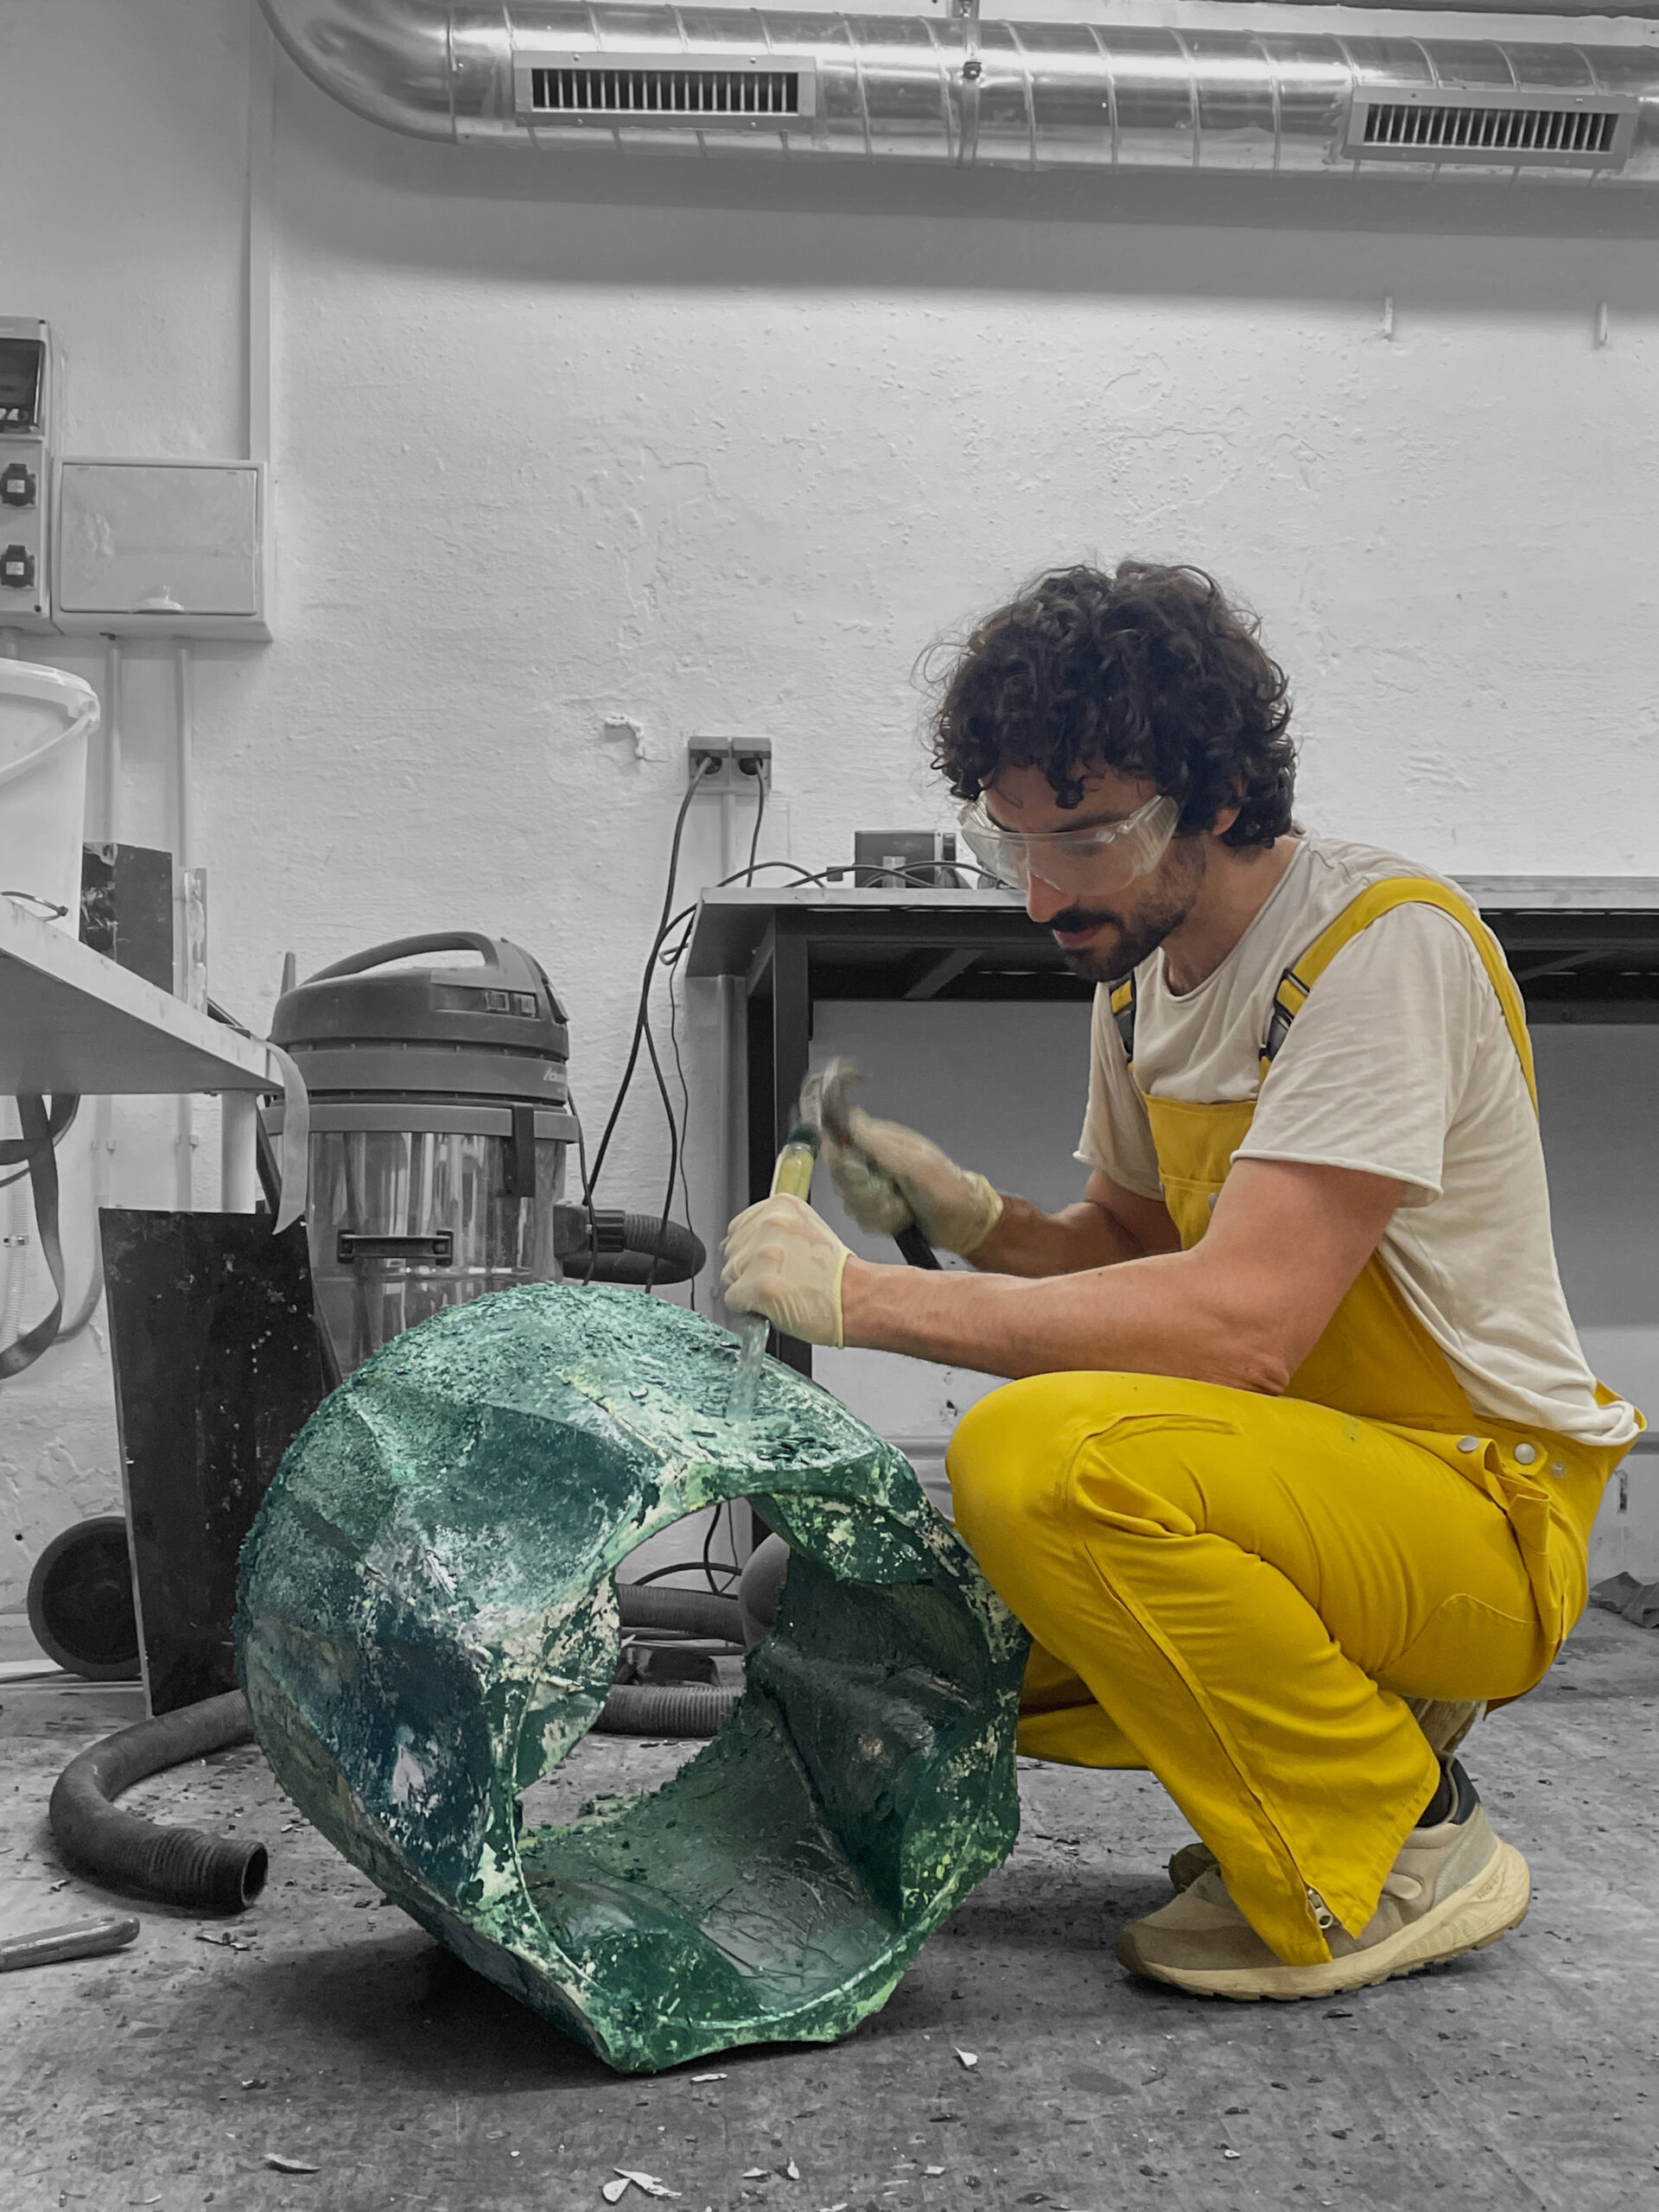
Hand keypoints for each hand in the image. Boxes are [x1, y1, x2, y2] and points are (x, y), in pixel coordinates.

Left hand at [722, 1194, 851, 1347]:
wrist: (858, 1298)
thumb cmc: (835, 1272)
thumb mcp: (806, 1230)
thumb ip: (773, 1230)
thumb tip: (743, 1243)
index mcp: (780, 1206)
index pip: (738, 1228)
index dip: (750, 1250)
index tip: (769, 1262)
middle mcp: (769, 1225)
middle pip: (731, 1252)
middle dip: (748, 1270)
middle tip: (780, 1279)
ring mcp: (762, 1255)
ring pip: (730, 1276)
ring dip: (748, 1289)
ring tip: (781, 1292)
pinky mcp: (758, 1285)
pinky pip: (733, 1299)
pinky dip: (748, 1308)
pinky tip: (772, 1305)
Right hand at [816, 1102, 1003, 1257]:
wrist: (962, 1222)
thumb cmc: (945, 1187)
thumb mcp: (914, 1163)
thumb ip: (879, 1144)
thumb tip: (846, 1120)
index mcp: (879, 1139)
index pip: (838, 1135)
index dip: (839, 1151)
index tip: (859, 1168)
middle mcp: (870, 1160)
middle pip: (839, 1172)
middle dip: (864, 1189)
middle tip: (892, 1191)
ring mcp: (870, 1185)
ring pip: (848, 1198)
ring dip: (877, 1208)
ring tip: (902, 1206)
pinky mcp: (872, 1209)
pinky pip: (859, 1217)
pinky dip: (881, 1221)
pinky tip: (900, 1218)